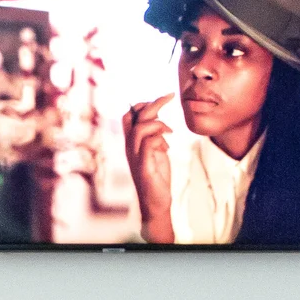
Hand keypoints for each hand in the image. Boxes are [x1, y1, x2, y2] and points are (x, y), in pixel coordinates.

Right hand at [122, 95, 175, 242]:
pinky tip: (167, 147)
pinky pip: (149, 145)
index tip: (162, 99)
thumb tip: (159, 121)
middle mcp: (130, 148)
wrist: (156, 203)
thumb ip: (155, 136)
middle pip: (135, 117)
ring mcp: (135, 158)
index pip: (129, 115)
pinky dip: (160, 140)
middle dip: (153, 104)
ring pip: (140, 129)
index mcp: (132, 143)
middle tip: (171, 96)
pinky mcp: (144, 168)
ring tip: (170, 132)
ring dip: (158, 124)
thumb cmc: (157, 177)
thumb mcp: (157, 152)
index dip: (143, 104)